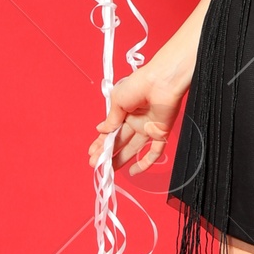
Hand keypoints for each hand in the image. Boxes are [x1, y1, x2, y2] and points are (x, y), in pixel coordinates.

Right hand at [88, 38, 192, 176]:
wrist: (161, 81)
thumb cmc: (138, 84)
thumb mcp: (117, 100)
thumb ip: (111, 119)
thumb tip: (101, 130)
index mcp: (125, 110)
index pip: (111, 130)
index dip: (101, 142)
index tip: (92, 152)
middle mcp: (136, 120)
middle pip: (120, 141)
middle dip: (108, 153)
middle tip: (97, 163)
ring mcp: (148, 127)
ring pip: (133, 148)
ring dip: (121, 159)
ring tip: (109, 169)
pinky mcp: (161, 132)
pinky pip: (154, 151)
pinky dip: (145, 162)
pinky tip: (134, 171)